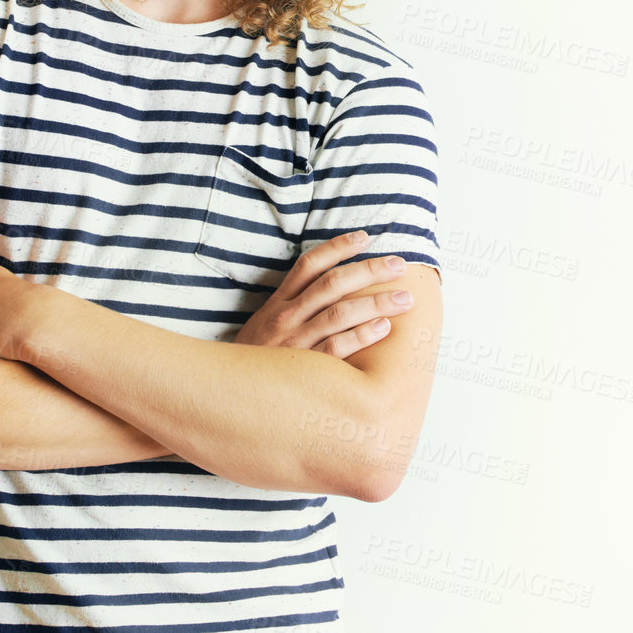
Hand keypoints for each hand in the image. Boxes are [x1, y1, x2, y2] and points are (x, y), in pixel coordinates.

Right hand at [236, 231, 413, 357]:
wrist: (228, 396)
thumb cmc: (256, 361)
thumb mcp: (264, 326)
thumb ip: (292, 306)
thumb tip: (332, 288)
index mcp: (277, 303)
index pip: (308, 265)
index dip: (337, 247)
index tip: (365, 237)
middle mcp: (285, 317)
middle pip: (332, 284)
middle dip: (369, 270)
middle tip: (400, 264)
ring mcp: (293, 343)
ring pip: (339, 313)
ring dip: (376, 302)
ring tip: (405, 298)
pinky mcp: (302, 369)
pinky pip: (336, 348)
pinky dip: (361, 335)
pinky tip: (384, 327)